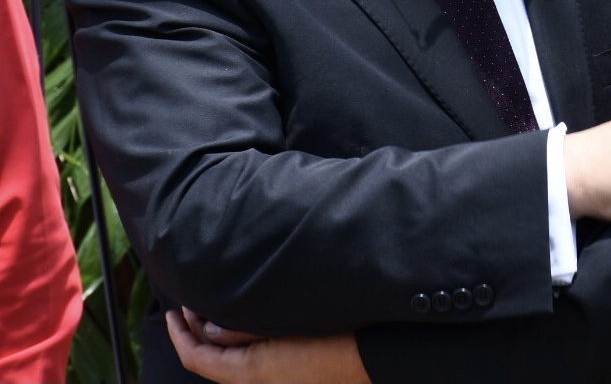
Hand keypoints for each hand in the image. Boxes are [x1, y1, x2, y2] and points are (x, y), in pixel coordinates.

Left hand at [167, 311, 368, 383]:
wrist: (372, 353)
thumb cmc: (330, 336)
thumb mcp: (279, 326)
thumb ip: (238, 329)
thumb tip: (207, 326)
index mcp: (247, 373)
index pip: (196, 358)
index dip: (178, 335)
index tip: (171, 312)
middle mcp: (255, 381)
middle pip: (211, 360)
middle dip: (196, 331)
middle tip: (192, 301)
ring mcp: (271, 379)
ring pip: (230, 358)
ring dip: (218, 334)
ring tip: (215, 304)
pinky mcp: (286, 372)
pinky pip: (249, 357)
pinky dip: (238, 340)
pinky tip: (245, 318)